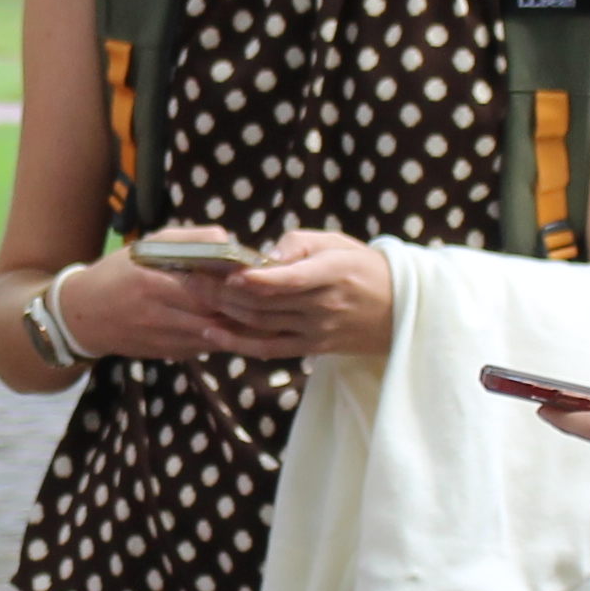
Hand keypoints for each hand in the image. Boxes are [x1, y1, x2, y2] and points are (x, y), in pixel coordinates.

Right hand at [54, 235, 249, 362]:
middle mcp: (157, 315)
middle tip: (262, 298)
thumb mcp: (147, 245)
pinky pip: (202, 348)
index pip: (204, 289)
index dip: (233, 286)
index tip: (253, 278)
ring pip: (212, 337)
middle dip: (240, 309)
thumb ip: (189, 240)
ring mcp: (161, 339)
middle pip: (213, 317)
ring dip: (235, 327)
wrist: (81, 316)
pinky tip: (231, 326)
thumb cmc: (117, 273)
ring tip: (255, 312)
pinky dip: (219, 338)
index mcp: (152, 283)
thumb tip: (229, 242)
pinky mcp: (165, 354)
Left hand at [210, 229, 395, 359]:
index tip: (225, 271)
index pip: (289, 279)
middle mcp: (323, 305)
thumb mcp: (337, 243)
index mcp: (332, 273)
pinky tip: (212, 332)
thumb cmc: (362, 267)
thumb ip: (298, 244)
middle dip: (223, 290)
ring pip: (261, 324)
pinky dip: (238, 343)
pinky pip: (269, 348)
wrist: (399, 310)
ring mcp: (316, 330)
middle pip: (265, 302)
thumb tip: (265, 256)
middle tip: (190, 277)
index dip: (255, 279)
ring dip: (224, 312)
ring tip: (195, 296)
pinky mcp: (311, 348)